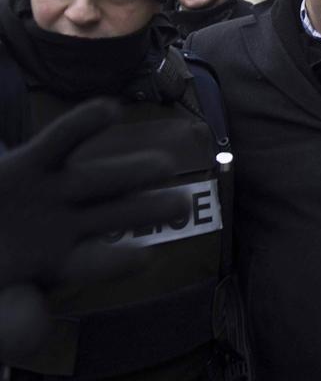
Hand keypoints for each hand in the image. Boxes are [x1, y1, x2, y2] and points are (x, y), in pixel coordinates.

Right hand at [0, 98, 188, 357]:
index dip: (116, 262)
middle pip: (115, 214)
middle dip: (148, 209)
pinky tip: (109, 110)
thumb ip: (12, 318)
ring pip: (99, 178)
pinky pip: (59, 142)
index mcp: (60, 261)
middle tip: (182, 204)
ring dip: (132, 171)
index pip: (92, 264)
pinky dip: (82, 125)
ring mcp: (53, 192)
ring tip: (166, 167)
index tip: (145, 256)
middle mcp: (66, 224)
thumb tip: (37, 331)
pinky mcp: (29, 163)